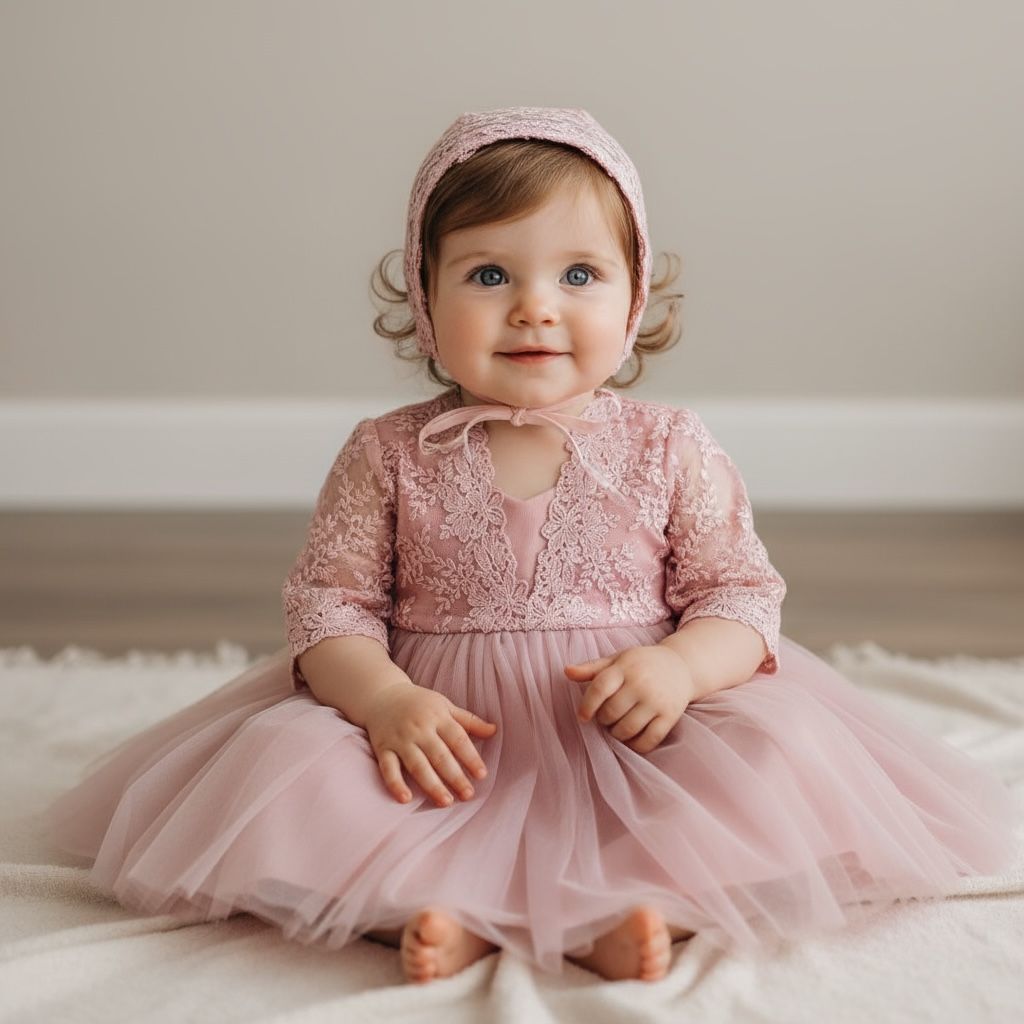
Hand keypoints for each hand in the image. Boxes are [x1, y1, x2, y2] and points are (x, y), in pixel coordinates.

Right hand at [362, 683, 497, 807]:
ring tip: (446, 802)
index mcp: (437, 716)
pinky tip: (406, 800)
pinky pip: (388, 768)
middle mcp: (419, 728)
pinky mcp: (383, 748)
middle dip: (454, 776)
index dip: (470, 757)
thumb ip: (468, 720)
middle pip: (439, 755)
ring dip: (431, 784)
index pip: (458, 739)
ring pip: (417, 765)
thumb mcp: (445, 705)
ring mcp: (400, 739)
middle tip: (468, 795)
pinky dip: (395, 784)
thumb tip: (494, 730)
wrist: (381, 694)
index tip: (482, 775)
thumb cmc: (419, 703)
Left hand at [565, 645, 695, 754]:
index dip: (587, 706)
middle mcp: (642, 683)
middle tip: (606, 717)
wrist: (681, 667)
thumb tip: (566, 672)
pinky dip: (635, 746)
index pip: (600, 688)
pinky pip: (648, 741)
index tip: (583, 717)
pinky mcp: (670, 716)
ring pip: (627, 729)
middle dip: (603, 720)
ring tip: (617, 727)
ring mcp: (657, 701)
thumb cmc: (641, 664)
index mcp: (626, 667)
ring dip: (616, 734)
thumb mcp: (617, 660)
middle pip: (611, 712)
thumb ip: (591, 668)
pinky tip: (631, 738)